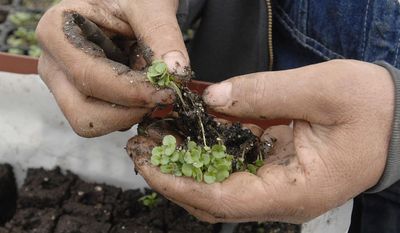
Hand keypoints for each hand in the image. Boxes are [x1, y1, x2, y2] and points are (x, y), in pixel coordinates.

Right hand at [37, 0, 187, 136]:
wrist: (130, 1)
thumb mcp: (149, 5)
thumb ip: (162, 36)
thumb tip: (175, 73)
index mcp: (57, 32)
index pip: (89, 78)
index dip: (132, 92)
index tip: (167, 93)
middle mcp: (54, 64)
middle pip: (84, 113)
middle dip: (129, 111)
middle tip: (161, 94)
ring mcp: (65, 84)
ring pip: (94, 122)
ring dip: (131, 111)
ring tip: (151, 82)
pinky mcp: (82, 96)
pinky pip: (106, 118)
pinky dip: (131, 110)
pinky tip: (143, 86)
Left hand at [128, 60, 393, 222]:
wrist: (395, 119)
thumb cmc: (372, 109)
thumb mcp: (325, 90)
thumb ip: (266, 93)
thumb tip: (214, 98)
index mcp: (295, 191)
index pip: (225, 202)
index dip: (182, 185)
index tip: (149, 166)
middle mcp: (279, 196)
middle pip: (213, 199)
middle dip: (173, 174)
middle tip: (141, 147)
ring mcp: (274, 184)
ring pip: (217, 183)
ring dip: (184, 161)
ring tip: (155, 135)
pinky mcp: (272, 167)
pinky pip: (231, 164)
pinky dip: (206, 148)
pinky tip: (188, 128)